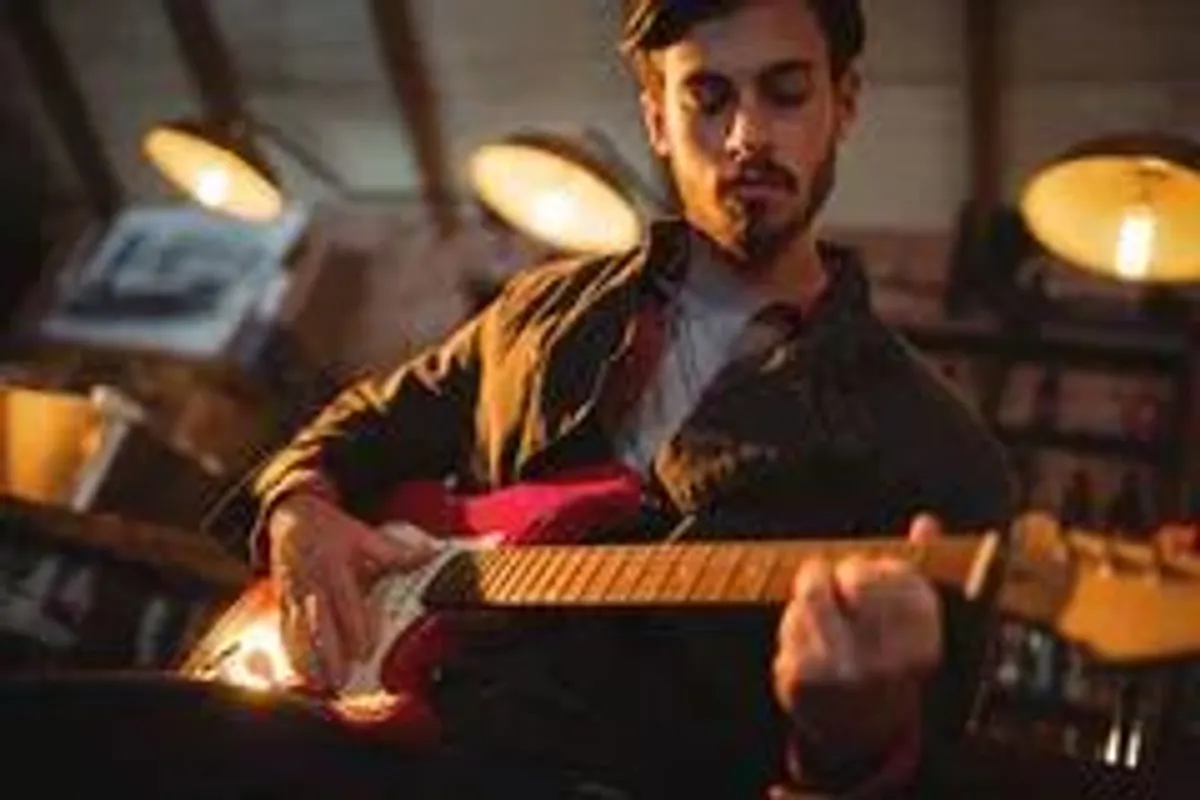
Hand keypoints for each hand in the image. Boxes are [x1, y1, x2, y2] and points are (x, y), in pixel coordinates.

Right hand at [268, 492, 440, 691]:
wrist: (292, 517)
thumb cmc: (332, 530)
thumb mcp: (363, 535)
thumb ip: (395, 553)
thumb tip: (430, 555)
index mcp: (334, 568)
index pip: (345, 602)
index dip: (354, 628)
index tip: (365, 651)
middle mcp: (312, 585)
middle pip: (318, 624)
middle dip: (328, 654)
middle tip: (341, 680)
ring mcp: (295, 595)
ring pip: (298, 632)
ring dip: (308, 661)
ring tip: (321, 685)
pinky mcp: (284, 602)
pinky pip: (284, 631)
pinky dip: (291, 654)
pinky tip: (300, 675)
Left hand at [772, 514, 943, 766]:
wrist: (861, 734)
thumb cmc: (887, 662)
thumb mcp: (911, 626)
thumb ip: (917, 572)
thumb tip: (927, 522)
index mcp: (923, 645)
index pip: (900, 578)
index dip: (875, 572)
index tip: (864, 585)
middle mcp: (887, 661)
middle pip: (854, 577)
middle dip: (841, 573)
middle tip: (835, 584)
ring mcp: (842, 672)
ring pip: (814, 594)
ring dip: (812, 595)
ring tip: (818, 611)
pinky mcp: (803, 678)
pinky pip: (789, 624)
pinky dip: (793, 625)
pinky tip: (804, 641)